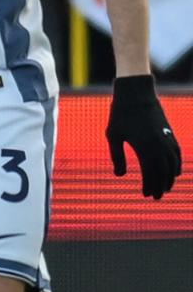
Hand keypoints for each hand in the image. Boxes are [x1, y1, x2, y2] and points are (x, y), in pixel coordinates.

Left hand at [106, 74, 180, 198]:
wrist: (136, 94)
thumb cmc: (120, 115)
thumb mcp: (113, 136)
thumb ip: (117, 157)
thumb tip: (120, 175)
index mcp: (144, 147)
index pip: (150, 173)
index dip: (150, 185)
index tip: (146, 195)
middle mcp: (158, 145)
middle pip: (163, 171)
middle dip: (161, 186)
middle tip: (157, 197)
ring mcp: (166, 138)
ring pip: (173, 164)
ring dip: (170, 178)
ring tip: (166, 188)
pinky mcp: (169, 132)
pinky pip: (177, 153)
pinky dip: (177, 164)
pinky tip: (175, 172)